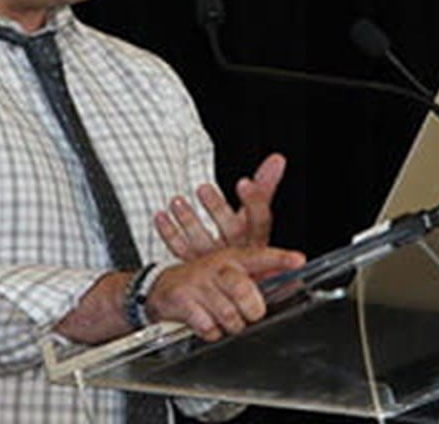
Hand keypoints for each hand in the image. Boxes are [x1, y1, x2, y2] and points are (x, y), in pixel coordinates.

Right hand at [145, 246, 304, 340]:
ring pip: (228, 314)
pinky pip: (208, 326)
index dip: (280, 258)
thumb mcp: (231, 271)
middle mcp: (217, 266)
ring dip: (230, 324)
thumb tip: (290, 278)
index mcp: (233, 258)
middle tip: (249, 313)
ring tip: (225, 318)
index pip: (261, 256)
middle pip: (244, 290)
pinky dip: (211, 331)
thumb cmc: (204, 280)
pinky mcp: (183, 298)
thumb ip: (260, 274)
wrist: (162, 287)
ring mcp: (199, 282)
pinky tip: (207, 321)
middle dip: (251, 310)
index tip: (299, 260)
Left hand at [154, 153, 285, 260]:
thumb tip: (278, 158)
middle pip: (231, 232)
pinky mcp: (197, 270)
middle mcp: (238, 252)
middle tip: (203, 187)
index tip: (244, 181)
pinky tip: (161, 217)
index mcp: (257, 239)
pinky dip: (170, 234)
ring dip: (189, 221)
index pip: (260, 220)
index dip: (253, 201)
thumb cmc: (245, 237)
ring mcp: (216, 264)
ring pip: (203, 244)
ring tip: (176, 201)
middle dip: (217, 208)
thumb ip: (266, 185)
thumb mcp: (256, 212)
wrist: (233, 280)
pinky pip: (181, 253)